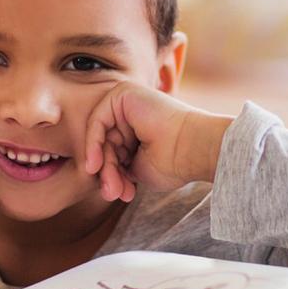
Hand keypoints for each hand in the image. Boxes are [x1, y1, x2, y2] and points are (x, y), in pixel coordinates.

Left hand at [84, 82, 232, 201]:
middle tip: (112, 194)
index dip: (112, 174)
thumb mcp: (137, 168)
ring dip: (104, 166)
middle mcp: (132, 111)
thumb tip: (94, 170)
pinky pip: (97, 121)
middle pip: (107, 144)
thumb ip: (116, 165)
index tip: (119, 194)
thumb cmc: (173, 162)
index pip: (114, 150)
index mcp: (139, 127)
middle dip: (107, 172)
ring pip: (102, 137)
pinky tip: (95, 165)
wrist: (193, 150)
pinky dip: (93, 145)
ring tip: (113, 188)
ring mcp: (127, 100)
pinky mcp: (123, 94)